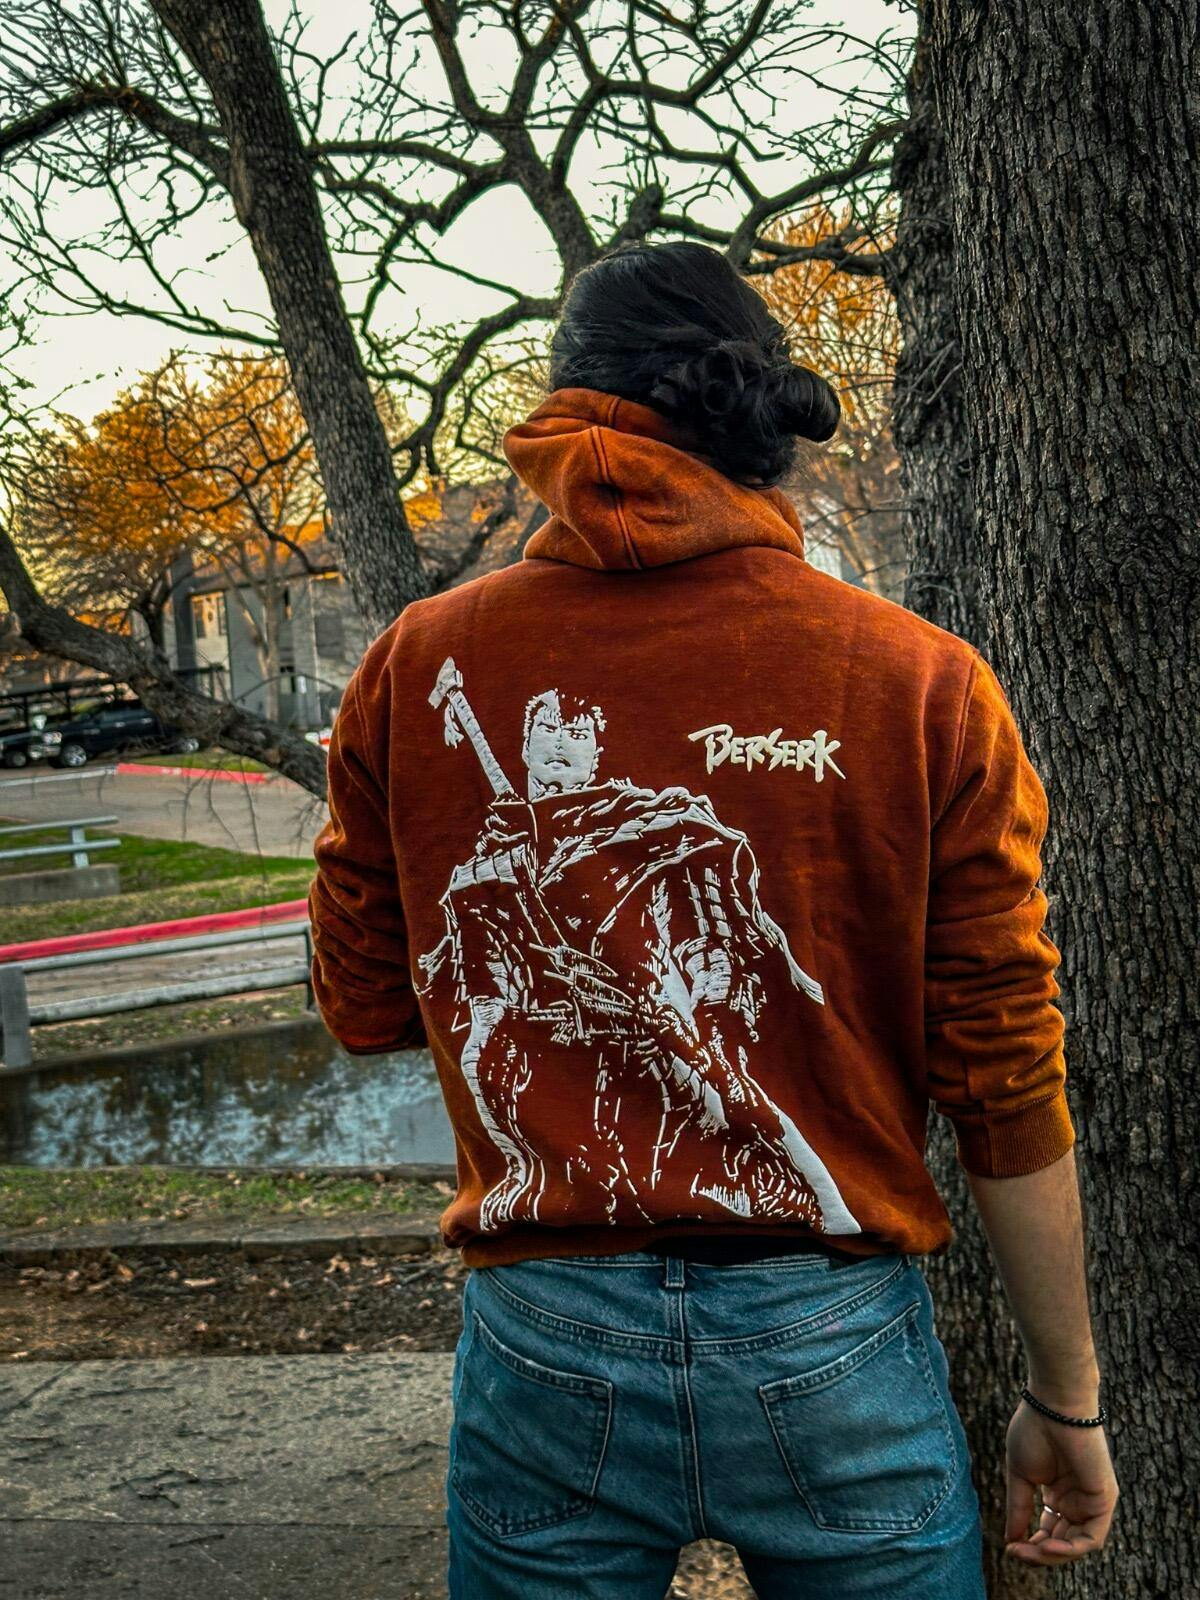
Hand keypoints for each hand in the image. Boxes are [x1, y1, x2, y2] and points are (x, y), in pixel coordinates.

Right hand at [1005, 1397, 1118, 1564]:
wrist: (1053, 1405)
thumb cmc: (1035, 1430)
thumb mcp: (1021, 1476)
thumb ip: (1019, 1508)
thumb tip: (1010, 1540)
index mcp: (1058, 1494)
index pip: (1049, 1533)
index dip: (1030, 1545)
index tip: (1009, 1548)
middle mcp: (1077, 1501)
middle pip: (1062, 1543)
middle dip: (1039, 1554)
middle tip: (1016, 1554)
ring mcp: (1091, 1501)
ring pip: (1076, 1546)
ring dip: (1053, 1555)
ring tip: (1030, 1551)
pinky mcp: (1104, 1500)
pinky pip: (1091, 1538)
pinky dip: (1070, 1549)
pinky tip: (1046, 1545)